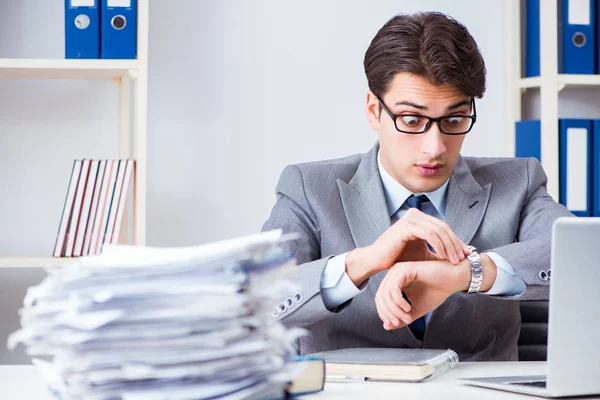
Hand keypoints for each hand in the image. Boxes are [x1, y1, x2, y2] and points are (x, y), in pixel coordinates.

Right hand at [346, 208, 468, 286]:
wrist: (375, 261)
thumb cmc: (397, 258)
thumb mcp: (421, 252)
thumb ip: (436, 248)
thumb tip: (458, 251)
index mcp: (418, 218)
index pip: (443, 227)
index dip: (456, 240)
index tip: (466, 254)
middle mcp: (414, 214)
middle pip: (443, 227)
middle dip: (455, 243)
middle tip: (462, 258)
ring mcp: (410, 218)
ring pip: (439, 230)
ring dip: (449, 246)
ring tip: (454, 260)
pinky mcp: (406, 226)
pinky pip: (430, 234)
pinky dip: (439, 245)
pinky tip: (443, 257)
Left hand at [374, 259, 466, 329]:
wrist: (453, 279)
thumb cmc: (436, 291)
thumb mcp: (415, 309)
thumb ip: (401, 317)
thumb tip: (387, 326)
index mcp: (394, 282)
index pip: (380, 299)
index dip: (384, 314)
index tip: (394, 324)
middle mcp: (393, 274)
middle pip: (380, 297)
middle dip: (389, 313)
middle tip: (400, 323)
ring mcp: (398, 270)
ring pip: (386, 294)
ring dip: (395, 310)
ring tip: (407, 317)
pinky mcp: (405, 269)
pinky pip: (394, 288)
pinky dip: (399, 301)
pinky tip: (408, 308)